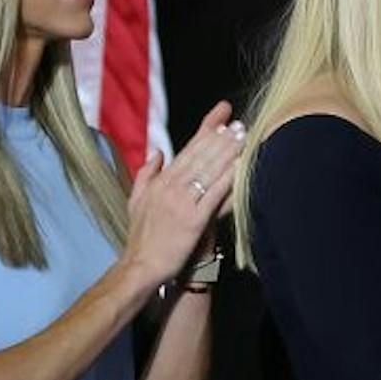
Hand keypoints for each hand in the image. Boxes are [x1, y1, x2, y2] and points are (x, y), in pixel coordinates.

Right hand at [123, 101, 243, 289]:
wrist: (141, 265)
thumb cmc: (142, 237)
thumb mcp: (136, 201)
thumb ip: (146, 174)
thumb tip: (157, 152)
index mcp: (160, 181)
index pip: (187, 149)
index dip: (207, 130)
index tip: (223, 115)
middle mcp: (170, 187)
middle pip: (200, 156)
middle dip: (222, 138)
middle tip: (241, 124)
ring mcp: (181, 202)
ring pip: (208, 171)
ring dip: (227, 153)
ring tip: (244, 138)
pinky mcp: (193, 220)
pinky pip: (213, 195)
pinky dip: (227, 180)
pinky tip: (240, 168)